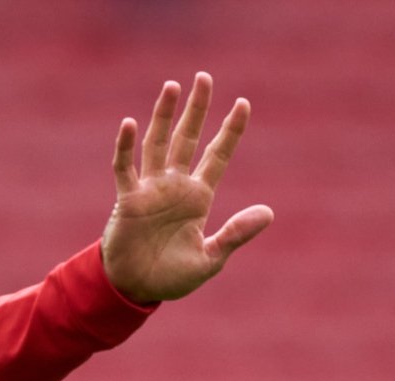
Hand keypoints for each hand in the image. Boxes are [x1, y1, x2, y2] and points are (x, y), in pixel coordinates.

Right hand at [101, 72, 273, 302]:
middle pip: (188, 138)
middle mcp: (175, 186)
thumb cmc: (171, 277)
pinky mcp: (127, 199)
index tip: (243, 104)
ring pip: (158, 143)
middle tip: (204, 77)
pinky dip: (126, 146)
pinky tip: (129, 123)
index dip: (230, 130)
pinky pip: (125, 167)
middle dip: (197, 109)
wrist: (136, 290)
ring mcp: (150, 189)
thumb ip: (236, 234)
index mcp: (198, 198)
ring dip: (164, 115)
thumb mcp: (210, 258)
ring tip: (173, 86)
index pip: (217, 155)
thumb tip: (269, 212)